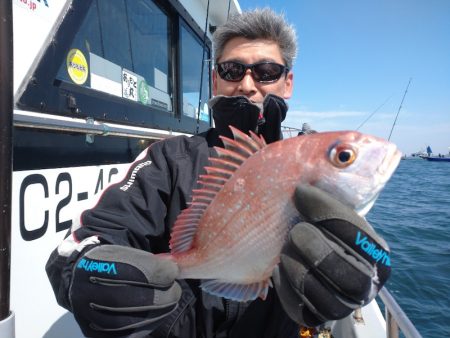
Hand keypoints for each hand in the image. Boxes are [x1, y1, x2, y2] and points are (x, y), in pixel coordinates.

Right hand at [69, 245, 180, 336]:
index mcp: (94, 265)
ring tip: (169, 301)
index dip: (161, 272)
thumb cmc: (110, 263)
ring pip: (133, 320)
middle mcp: (87, 291)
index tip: (173, 271)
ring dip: (159, 311)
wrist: (82, 280)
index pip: (135, 271)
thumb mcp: (124, 252)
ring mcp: (90, 316)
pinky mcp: (96, 333)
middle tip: (175, 290)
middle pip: (136, 299)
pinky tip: (157, 313)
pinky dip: (148, 324)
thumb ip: (147, 260)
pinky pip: (129, 334)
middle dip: (164, 294)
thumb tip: (172, 268)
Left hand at [273, 185, 390, 325]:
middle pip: (343, 271)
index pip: (355, 233)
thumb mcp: (333, 216)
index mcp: (377, 254)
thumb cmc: (326, 233)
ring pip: (316, 291)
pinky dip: (284, 284)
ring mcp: (343, 305)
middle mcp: (366, 285)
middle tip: (295, 231)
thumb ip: (325, 203)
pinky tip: (280, 267)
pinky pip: (297, 306)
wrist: (317, 265)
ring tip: (286, 248)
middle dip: (313, 246)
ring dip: (295, 264)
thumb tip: (300, 191)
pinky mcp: (317, 317)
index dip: (324, 210)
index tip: (300, 193)